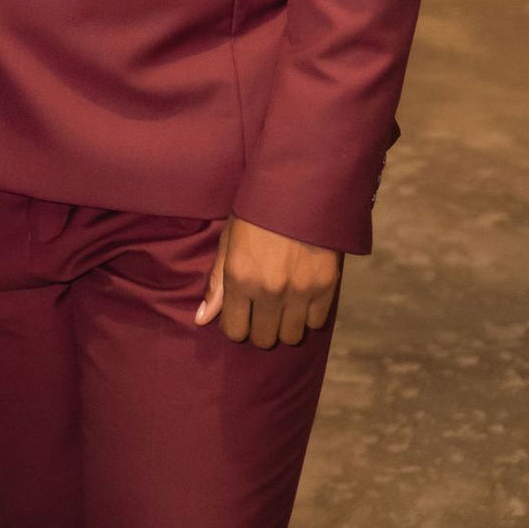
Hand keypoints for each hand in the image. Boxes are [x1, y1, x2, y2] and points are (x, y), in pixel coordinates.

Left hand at [195, 217, 340, 348]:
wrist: (299, 188)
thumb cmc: (257, 213)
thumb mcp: (229, 242)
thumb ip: (217, 284)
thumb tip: (202, 320)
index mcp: (240, 278)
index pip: (235, 331)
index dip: (236, 325)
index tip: (241, 314)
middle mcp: (269, 290)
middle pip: (264, 339)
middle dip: (260, 329)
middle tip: (262, 311)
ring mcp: (300, 291)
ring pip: (291, 336)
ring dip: (285, 326)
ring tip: (283, 306)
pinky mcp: (326, 286)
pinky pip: (315, 323)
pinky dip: (308, 315)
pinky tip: (302, 297)